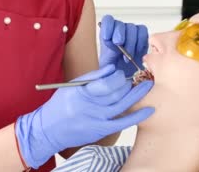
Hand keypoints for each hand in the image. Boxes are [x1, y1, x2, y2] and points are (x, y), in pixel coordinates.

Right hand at [15, 65, 153, 167]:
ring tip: (148, 85)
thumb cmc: (59, 106)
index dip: (117, 76)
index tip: (119, 74)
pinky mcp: (102, 130)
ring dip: (137, 94)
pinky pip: (123, 122)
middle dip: (127, 83)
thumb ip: (91, 77)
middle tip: (132, 79)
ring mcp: (97, 119)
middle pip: (117, 92)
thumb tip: (111, 68)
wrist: (49, 129)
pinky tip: (149, 109)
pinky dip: (137, 116)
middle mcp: (91, 106)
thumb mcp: (71, 86)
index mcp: (82, 92)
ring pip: (123, 104)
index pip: (106, 82)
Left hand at [98, 15, 148, 77]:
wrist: (127, 77)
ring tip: (127, 57)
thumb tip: (111, 54)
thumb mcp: (105, 66)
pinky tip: (136, 53)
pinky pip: (143, 31)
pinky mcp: (142, 37)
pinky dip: (140, 42)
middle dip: (119, 34)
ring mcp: (131, 33)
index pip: (107, 21)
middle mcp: (118, 31)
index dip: (107, 26)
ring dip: (130, 42)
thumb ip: (106, 60)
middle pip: (120, 24)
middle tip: (118, 44)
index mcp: (107, 34)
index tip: (106, 37)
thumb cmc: (115, 71)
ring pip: (132, 28)